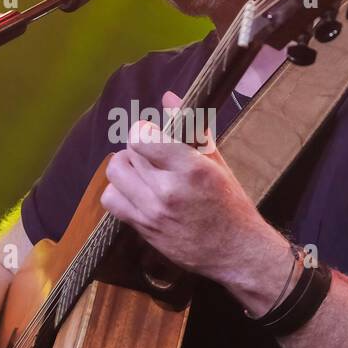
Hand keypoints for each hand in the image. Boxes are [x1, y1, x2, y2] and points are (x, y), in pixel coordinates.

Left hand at [99, 90, 287, 305]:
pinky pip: (112, 200)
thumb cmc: (229, 204)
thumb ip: (190, 127)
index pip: (142, 137)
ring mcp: (153, 211)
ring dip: (125, 168)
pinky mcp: (144, 228)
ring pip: (115, 174)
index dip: (143, 130)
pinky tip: (135, 191)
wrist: (235, 251)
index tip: (152, 134)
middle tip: (152, 155)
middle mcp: (168, 189)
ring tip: (141, 172)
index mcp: (191, 168)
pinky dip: (118, 191)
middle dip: (137, 148)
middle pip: (128, 153)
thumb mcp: (215, 162)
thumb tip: (168, 96)